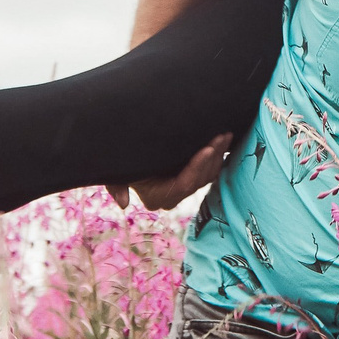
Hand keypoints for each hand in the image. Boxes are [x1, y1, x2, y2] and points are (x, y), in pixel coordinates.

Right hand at [107, 133, 233, 211]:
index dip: (198, 167)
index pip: (184, 184)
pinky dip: (217, 156)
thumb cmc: (120, 160)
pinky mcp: (192, 178)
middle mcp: (173, 198)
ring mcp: (184, 189)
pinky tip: (224, 140)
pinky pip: (210, 171)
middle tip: (221, 136)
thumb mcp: (113, 173)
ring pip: (208, 175)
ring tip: (225, 134)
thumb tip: (123, 204)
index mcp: (157, 197)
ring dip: (218, 155)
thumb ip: (114, 187)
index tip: (207, 149)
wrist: (126, 150)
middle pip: (200, 179)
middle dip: (212, 157)